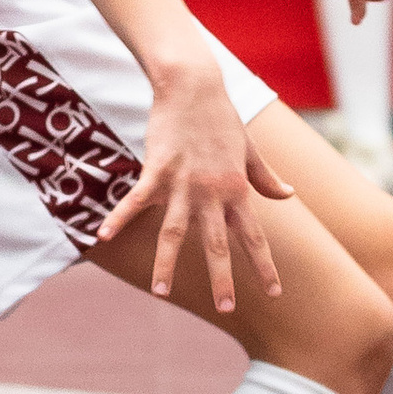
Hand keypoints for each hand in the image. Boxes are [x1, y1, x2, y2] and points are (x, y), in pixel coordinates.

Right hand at [97, 63, 290, 310]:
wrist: (194, 84)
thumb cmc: (222, 116)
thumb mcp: (249, 148)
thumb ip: (266, 176)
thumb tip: (289, 195)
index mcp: (236, 189)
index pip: (254, 236)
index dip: (264, 266)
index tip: (275, 294)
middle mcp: (211, 191)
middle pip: (217, 244)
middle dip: (221, 279)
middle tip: (226, 309)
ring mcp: (182, 182)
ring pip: (174, 232)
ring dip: (167, 265)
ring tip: (162, 294)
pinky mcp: (156, 168)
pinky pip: (136, 199)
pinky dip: (120, 218)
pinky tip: (103, 236)